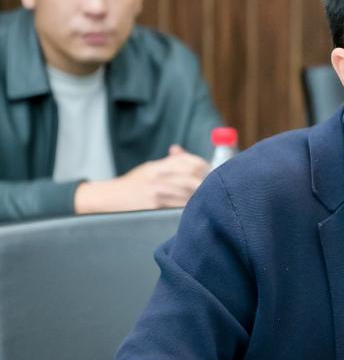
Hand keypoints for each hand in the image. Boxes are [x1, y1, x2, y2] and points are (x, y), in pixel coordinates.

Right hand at [74, 145, 209, 213]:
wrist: (110, 199)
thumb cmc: (134, 184)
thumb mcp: (150, 168)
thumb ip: (169, 162)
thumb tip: (180, 150)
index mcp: (160, 165)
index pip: (191, 162)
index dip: (206, 168)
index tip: (213, 173)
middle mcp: (159, 177)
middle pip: (194, 178)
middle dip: (207, 183)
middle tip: (216, 189)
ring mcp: (157, 192)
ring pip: (190, 194)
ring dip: (202, 197)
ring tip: (209, 199)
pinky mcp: (155, 207)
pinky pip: (180, 207)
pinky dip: (191, 207)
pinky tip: (196, 209)